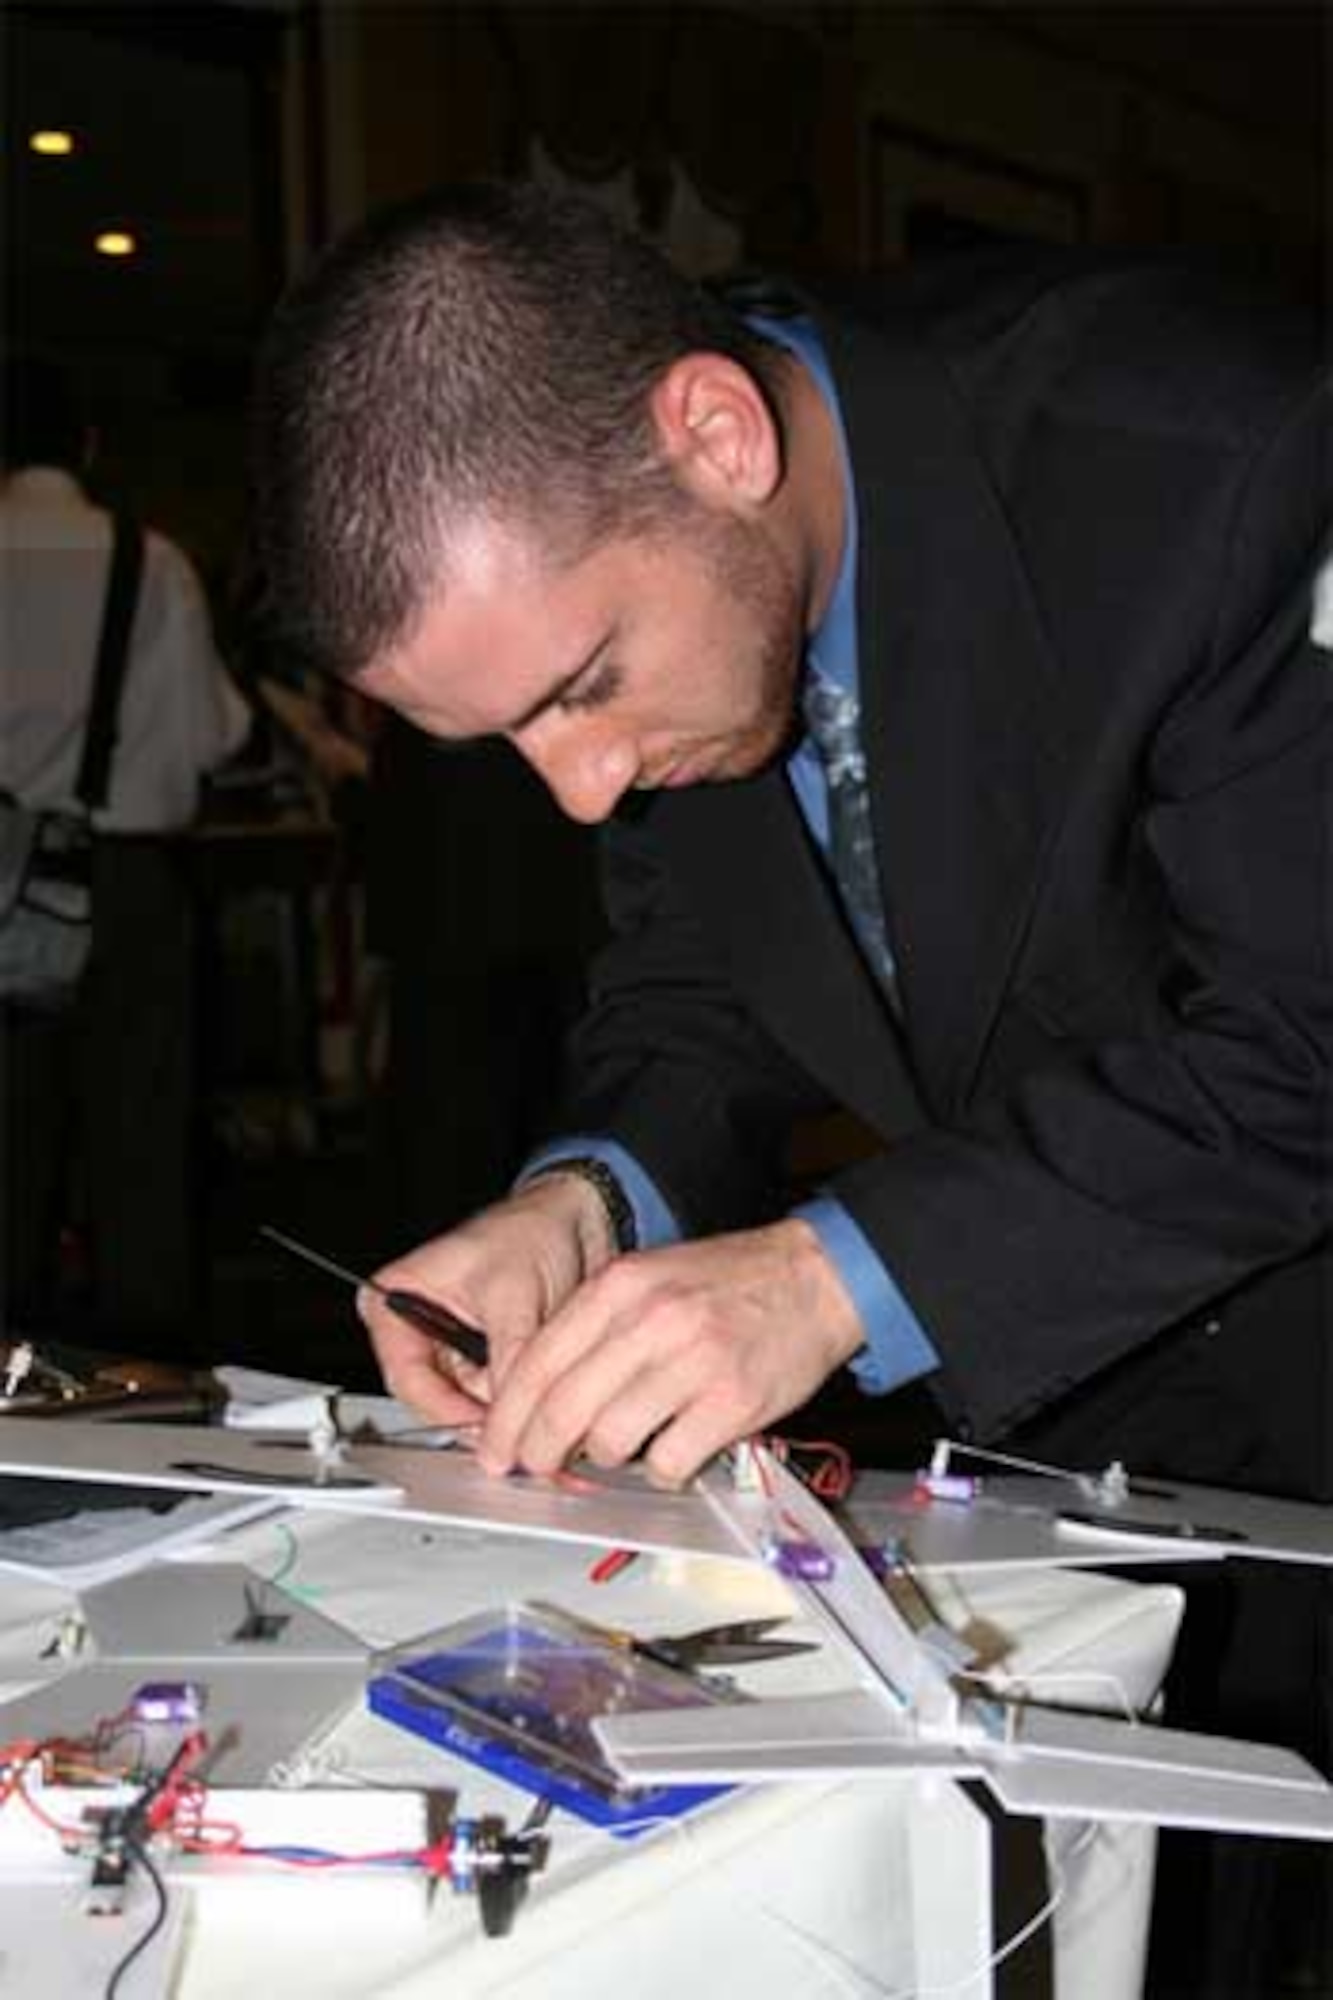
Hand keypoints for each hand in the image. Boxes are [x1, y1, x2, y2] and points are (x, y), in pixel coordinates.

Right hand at [359, 1174, 618, 1425]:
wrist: (574, 1217)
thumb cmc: (531, 1230)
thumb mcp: (515, 1297)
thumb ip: (509, 1360)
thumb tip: (510, 1417)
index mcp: (395, 1301)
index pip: (407, 1379)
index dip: (448, 1411)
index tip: (489, 1429)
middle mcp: (417, 1328)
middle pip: (437, 1399)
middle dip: (482, 1411)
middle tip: (523, 1418)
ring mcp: (450, 1347)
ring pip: (469, 1404)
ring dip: (507, 1404)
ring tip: (540, 1384)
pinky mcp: (483, 1359)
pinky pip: (495, 1397)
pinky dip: (521, 1398)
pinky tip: (544, 1386)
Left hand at [477, 1217, 865, 1485]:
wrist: (816, 1277)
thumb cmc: (729, 1281)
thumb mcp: (649, 1278)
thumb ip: (597, 1327)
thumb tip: (541, 1395)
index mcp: (620, 1286)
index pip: (537, 1361)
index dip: (506, 1416)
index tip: (496, 1447)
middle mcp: (650, 1321)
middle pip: (563, 1408)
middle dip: (537, 1451)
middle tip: (534, 1467)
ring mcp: (692, 1362)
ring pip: (610, 1440)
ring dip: (606, 1457)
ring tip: (623, 1446)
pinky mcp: (731, 1402)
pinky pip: (669, 1461)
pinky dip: (662, 1469)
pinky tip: (672, 1452)